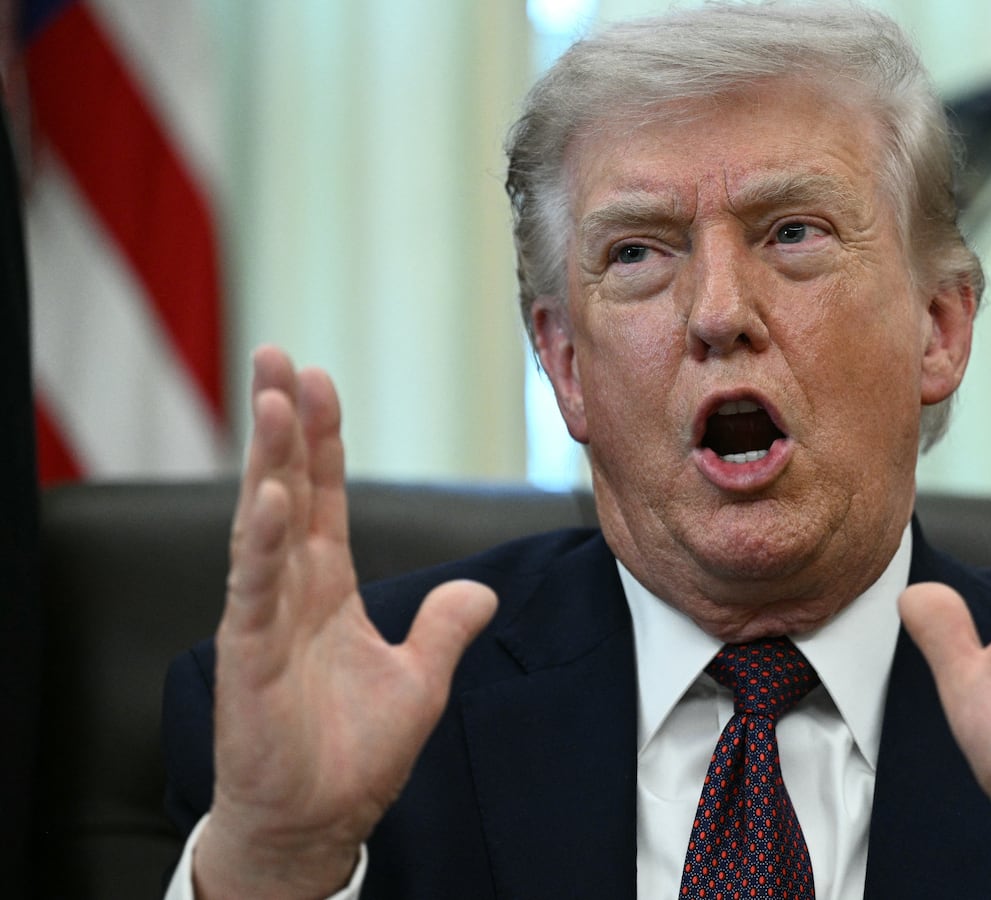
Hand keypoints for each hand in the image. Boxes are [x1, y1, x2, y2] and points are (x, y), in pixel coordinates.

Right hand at [194, 347, 497, 898]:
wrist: (317, 821)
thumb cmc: (353, 753)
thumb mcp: (421, 681)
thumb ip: (446, 628)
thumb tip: (480, 592)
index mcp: (327, 587)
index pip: (326, 495)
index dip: (325, 439)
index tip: (321, 378)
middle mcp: (290, 590)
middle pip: (286, 488)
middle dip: (283, 422)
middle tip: (277, 355)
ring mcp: (265, 619)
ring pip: (264, 523)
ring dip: (270, 460)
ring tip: (272, 397)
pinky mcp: (249, 657)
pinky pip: (255, 590)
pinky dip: (262, 544)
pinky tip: (270, 497)